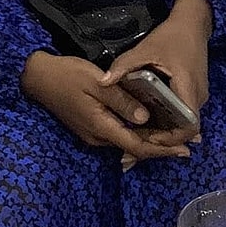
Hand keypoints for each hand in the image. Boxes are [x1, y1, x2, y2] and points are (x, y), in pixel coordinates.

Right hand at [20, 52, 191, 161]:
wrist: (38, 77)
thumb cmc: (67, 76)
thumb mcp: (97, 83)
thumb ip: (121, 101)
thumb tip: (145, 119)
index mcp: (101, 127)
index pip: (137, 147)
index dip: (162, 150)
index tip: (184, 149)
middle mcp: (98, 137)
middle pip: (135, 148)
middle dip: (161, 147)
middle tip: (188, 143)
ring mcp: (93, 134)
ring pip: (127, 142)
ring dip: (151, 140)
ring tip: (175, 134)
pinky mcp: (91, 126)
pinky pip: (119, 134)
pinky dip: (137, 133)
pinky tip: (151, 125)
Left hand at [99, 0, 211, 151]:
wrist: (193, 23)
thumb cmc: (171, 36)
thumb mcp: (145, 49)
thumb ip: (124, 66)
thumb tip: (102, 82)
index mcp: (188, 88)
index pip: (188, 126)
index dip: (170, 138)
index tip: (147, 137)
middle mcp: (197, 98)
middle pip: (183, 130)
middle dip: (160, 140)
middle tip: (134, 144)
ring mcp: (197, 97)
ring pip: (181, 123)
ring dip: (162, 132)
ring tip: (137, 136)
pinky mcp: (193, 94)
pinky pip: (180, 114)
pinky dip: (166, 122)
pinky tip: (146, 122)